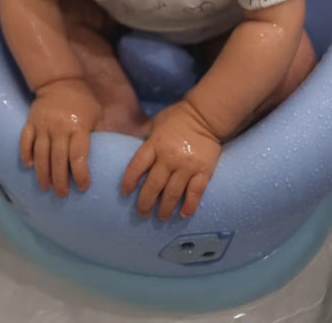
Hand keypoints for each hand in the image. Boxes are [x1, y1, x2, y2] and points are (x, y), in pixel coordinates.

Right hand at [20, 77, 102, 196]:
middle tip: (62, 195)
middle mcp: (60, 128)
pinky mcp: (31, 122)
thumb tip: (110, 154)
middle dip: (60, 180)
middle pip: (58, 160)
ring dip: (43, 173)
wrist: (59, 81)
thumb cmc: (83, 100)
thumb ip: (100, 133)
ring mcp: (43, 125)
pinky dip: (26, 154)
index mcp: (79, 126)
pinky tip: (29, 166)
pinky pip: (25, 141)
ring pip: (41, 154)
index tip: (83, 187)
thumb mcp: (96, 114)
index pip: (78, 156)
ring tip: (46, 186)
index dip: (80, 174)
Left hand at [121, 99, 220, 220]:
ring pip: (172, 193)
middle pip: (153, 185)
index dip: (129, 181)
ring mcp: (186, 166)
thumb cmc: (178, 117)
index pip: (137, 166)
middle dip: (145, 203)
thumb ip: (145, 135)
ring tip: (161, 217)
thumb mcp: (156, 122)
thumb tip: (129, 143)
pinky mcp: (203, 171)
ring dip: (165, 208)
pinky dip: (189, 206)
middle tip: (142, 213)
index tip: (126, 192)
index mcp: (155, 144)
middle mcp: (169, 158)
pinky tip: (183, 214)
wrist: (205, 115)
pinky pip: (195, 193)